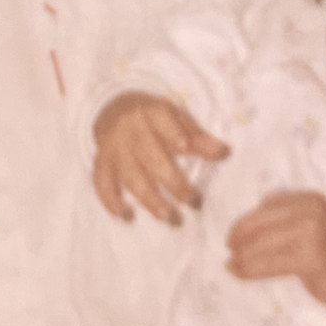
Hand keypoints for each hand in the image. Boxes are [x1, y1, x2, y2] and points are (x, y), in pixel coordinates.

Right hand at [92, 93, 228, 225]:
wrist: (114, 109)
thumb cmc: (154, 118)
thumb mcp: (177, 117)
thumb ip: (199, 137)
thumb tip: (224, 152)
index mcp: (152, 114)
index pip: (163, 124)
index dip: (172, 134)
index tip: (185, 147)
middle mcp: (131, 131)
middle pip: (150, 157)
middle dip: (172, 181)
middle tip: (192, 202)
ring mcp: (114, 149)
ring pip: (130, 175)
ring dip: (148, 198)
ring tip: (167, 217)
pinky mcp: (102, 162)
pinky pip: (101, 181)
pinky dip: (109, 199)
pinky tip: (123, 215)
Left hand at [223, 191, 325, 304]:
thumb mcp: (311, 224)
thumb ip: (284, 218)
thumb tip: (242, 227)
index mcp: (310, 199)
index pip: (268, 205)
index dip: (246, 220)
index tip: (233, 235)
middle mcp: (312, 211)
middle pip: (262, 222)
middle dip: (240, 236)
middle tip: (228, 249)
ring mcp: (313, 233)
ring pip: (262, 243)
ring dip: (242, 256)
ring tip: (231, 264)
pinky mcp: (310, 258)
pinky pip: (269, 263)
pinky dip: (250, 269)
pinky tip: (238, 273)